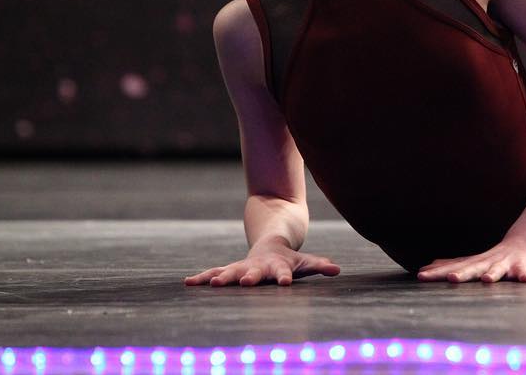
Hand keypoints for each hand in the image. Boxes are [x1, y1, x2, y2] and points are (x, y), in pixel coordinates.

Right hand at [184, 241, 340, 286]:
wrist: (270, 242)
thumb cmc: (290, 260)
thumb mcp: (306, 263)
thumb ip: (320, 266)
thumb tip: (337, 269)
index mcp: (277, 267)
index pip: (282, 273)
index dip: (283, 277)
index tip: (284, 284)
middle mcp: (258, 266)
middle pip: (253, 272)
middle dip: (248, 278)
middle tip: (244, 283)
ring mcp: (242, 267)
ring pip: (229, 271)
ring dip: (221, 277)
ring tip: (210, 283)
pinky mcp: (230, 269)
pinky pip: (214, 273)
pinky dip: (202, 278)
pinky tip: (187, 283)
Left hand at [416, 237, 525, 282]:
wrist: (524, 246)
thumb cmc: (493, 259)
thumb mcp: (471, 262)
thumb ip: (450, 265)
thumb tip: (426, 267)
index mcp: (473, 264)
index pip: (452, 268)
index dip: (437, 273)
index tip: (421, 276)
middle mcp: (486, 263)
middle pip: (472, 269)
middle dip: (462, 274)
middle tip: (451, 278)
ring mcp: (504, 265)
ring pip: (498, 270)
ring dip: (493, 274)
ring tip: (487, 280)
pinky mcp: (522, 268)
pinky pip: (523, 272)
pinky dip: (523, 275)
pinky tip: (523, 279)